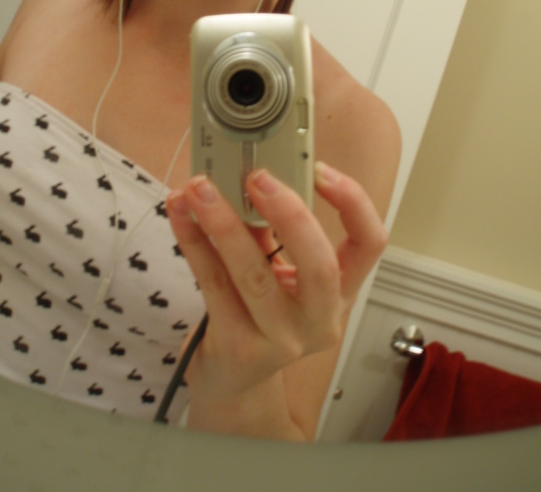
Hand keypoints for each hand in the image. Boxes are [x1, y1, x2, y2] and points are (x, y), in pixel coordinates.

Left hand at [166, 161, 386, 434]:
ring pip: (254, 274)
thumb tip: (245, 175)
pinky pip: (213, 284)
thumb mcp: (280, 274)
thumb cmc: (258, 315)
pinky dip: (193, 242)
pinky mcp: (239, 348)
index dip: (353, 203)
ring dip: (223, 223)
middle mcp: (320, 319)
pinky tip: (179, 214)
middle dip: (288, 214)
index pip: (370, 244)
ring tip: (199, 188)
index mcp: (339, 292)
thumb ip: (271, 231)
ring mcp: (282, 340)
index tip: (319, 169)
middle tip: (257, 177)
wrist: (232, 379)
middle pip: (319, 265)